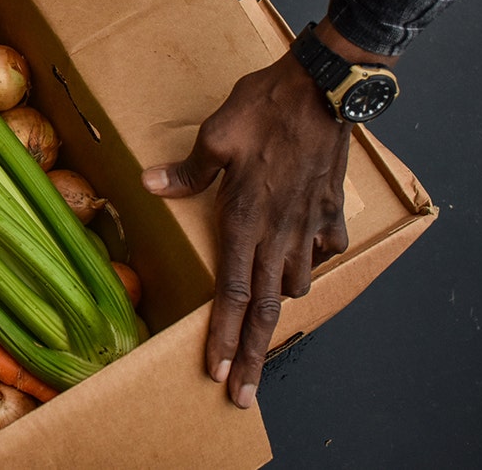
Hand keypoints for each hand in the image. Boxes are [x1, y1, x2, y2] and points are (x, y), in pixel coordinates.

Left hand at [142, 20, 390, 407]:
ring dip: (280, 311)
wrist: (325, 86)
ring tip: (266, 332)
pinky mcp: (330, 209)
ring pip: (295, 283)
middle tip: (244, 394)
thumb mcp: (216, 135)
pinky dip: (313, 264)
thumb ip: (188, 170)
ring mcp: (309, 223)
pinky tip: (305, 268)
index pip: (230, 293)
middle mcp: (279, 232)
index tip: (216, 371)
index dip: (223, 336)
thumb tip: (151, 184)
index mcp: (245, 219)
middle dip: (252, 356)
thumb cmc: (266, 107)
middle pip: (264, 309)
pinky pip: (324, 249)